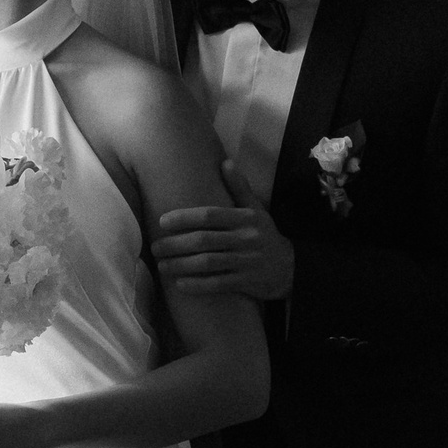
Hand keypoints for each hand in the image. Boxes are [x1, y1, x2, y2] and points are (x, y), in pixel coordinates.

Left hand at [152, 159, 294, 299]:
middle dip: (175, 244)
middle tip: (154, 248)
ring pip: (208, 263)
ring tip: (161, 266)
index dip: (184, 217)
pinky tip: (179, 285)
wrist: (292, 268)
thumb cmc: (266, 235)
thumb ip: (239, 188)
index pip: (210, 215)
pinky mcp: (248, 282)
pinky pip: (218, 284)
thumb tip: (225, 162)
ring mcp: (247, 261)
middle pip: (204, 240)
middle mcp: (246, 238)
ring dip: (181, 265)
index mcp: (245, 218)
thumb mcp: (257, 209)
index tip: (162, 221)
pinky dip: (198, 285)